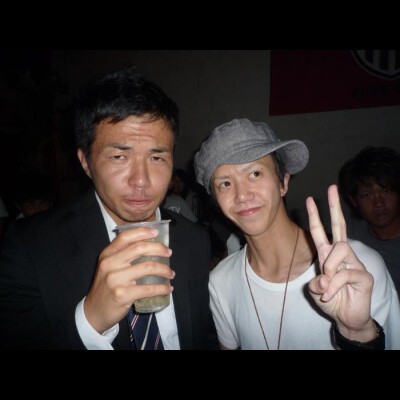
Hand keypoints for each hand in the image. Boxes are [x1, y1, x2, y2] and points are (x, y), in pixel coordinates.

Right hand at [84, 227, 173, 332]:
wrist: (94, 312)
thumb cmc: (106, 287)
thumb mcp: (108, 267)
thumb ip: (122, 255)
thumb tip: (149, 245)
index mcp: (107, 255)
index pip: (125, 236)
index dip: (142, 232)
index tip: (156, 233)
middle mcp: (110, 264)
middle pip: (139, 248)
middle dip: (159, 249)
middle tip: (168, 253)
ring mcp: (116, 280)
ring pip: (148, 267)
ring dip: (164, 270)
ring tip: (170, 273)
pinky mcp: (123, 295)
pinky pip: (149, 288)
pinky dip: (162, 288)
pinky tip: (168, 288)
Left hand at [306, 185, 375, 341]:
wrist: (346, 318)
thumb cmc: (331, 301)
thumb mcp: (315, 292)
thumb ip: (315, 284)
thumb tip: (322, 280)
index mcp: (328, 255)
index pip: (321, 232)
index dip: (315, 217)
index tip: (309, 200)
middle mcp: (342, 255)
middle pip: (339, 226)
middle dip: (334, 207)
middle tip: (331, 188)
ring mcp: (354, 263)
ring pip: (340, 249)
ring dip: (329, 267)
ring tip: (327, 285)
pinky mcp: (364, 275)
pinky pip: (344, 273)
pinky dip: (334, 286)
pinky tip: (331, 295)